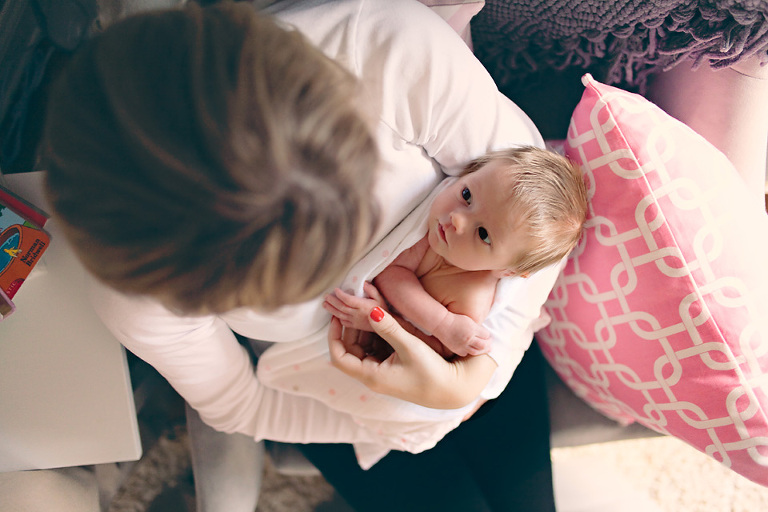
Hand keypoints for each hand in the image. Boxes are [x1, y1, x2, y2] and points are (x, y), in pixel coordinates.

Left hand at [322, 282, 386, 330]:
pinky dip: (337, 318)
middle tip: (326, 296)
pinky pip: (343, 322)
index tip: (335, 289)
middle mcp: (358, 314)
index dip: (341, 295)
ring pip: (340, 315)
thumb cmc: (384, 310)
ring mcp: (355, 321)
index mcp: (364, 306)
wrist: (387, 325)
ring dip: (331, 309)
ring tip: (325, 304)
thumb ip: (371, 289)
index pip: (349, 300)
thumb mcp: (380, 297)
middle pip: (341, 307)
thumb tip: (363, 283)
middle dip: (332, 301)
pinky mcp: (355, 326)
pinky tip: (333, 314)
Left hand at [328, 307, 496, 408]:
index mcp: (372, 375)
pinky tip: (381, 320)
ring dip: (363, 330)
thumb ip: (389, 328)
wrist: (454, 388)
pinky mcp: (392, 369)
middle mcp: (373, 376)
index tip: (337, 317)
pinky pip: (376, 349)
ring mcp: (382, 373)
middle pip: (350, 351)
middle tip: (355, 307)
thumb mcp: (410, 346)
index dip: (334, 336)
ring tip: (367, 309)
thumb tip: (370, 310)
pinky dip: (375, 335)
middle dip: (350, 329)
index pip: (339, 357)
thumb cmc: (433, 372)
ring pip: (363, 348)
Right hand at [432, 312, 490, 356]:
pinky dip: (469, 352)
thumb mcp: (468, 320)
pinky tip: (471, 350)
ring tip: (484, 349)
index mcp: (472, 329)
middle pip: (483, 345)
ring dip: (481, 351)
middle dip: (488, 345)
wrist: (442, 324)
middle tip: (489, 344)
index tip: (488, 335)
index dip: (488, 335)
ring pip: (476, 352)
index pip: (486, 335)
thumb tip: (485, 334)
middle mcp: (469, 338)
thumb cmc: (455, 319)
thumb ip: (477, 327)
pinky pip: (466, 353)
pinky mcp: (456, 349)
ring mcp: (462, 345)